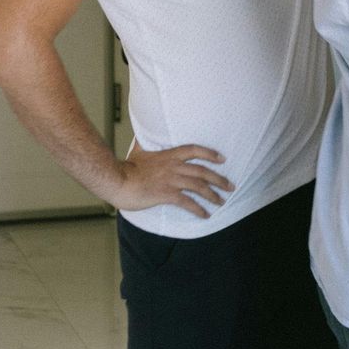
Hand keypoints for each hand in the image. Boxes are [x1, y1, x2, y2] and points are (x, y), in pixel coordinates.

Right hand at [112, 142, 231, 220]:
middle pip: (202, 171)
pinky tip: (205, 215)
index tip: (222, 159)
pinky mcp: (166, 194)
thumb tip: (143, 134)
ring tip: (222, 202)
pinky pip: (187, 202)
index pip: (194, 150)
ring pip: (198, 187)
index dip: (210, 153)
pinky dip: (198, 209)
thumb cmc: (126, 168)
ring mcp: (171, 180)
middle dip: (219, 179)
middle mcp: (173, 166)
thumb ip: (145, 143)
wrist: (117, 180)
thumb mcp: (138, 151)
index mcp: (169, 155)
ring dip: (213, 195)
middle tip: (231, 186)